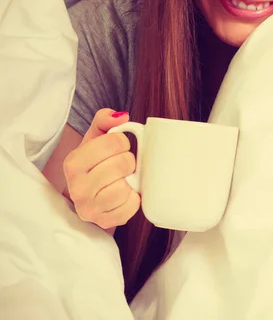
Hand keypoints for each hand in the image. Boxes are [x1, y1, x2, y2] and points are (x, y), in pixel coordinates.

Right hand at [63, 109, 140, 229]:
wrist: (88, 197)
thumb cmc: (95, 163)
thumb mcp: (95, 138)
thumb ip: (104, 120)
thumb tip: (122, 117)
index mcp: (73, 163)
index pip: (114, 142)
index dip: (122, 142)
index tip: (117, 148)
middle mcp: (77, 187)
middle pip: (123, 164)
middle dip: (128, 162)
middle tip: (121, 166)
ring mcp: (89, 208)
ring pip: (126, 187)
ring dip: (129, 181)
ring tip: (121, 180)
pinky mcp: (104, 222)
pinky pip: (132, 205)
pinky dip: (133, 198)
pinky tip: (123, 195)